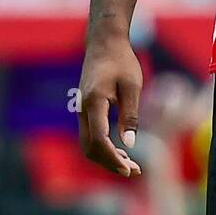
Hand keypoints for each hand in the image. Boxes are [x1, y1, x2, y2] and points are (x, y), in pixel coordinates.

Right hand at [78, 33, 143, 177]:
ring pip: (88, 144)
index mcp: (94, 102)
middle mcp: (82, 109)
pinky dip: (103, 148)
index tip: (130, 169)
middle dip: (110, 163)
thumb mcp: (132, 86)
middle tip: (134, 171)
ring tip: (131, 165)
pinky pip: (89, 135)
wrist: (104, 43)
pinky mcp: (84, 110)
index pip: (98, 140)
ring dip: (106, 157)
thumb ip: (130, 115)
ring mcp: (81, 110)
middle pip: (89, 148)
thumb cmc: (121, 61)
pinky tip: (121, 150)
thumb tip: (129, 144)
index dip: (112, 158)